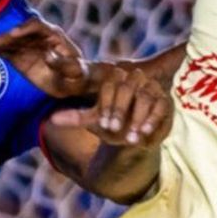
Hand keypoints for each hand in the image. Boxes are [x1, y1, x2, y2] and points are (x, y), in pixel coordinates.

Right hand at [0, 19, 93, 100]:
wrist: (74, 83)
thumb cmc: (78, 77)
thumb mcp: (76, 73)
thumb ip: (64, 64)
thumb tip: (48, 56)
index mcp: (54, 35)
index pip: (37, 26)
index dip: (24, 28)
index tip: (13, 34)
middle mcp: (38, 36)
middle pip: (17, 32)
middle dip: (3, 37)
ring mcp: (27, 45)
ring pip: (7, 41)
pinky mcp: (19, 55)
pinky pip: (3, 50)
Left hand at [49, 63, 171, 147]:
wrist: (133, 137)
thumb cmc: (114, 125)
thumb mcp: (95, 122)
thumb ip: (76, 118)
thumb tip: (51, 120)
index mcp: (116, 80)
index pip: (110, 84)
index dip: (106, 104)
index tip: (103, 124)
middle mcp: (135, 79)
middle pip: (127, 86)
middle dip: (120, 109)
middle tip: (113, 129)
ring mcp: (152, 88)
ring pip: (145, 96)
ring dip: (136, 118)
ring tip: (130, 138)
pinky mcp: (165, 101)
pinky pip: (161, 106)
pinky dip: (151, 120)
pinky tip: (143, 134)